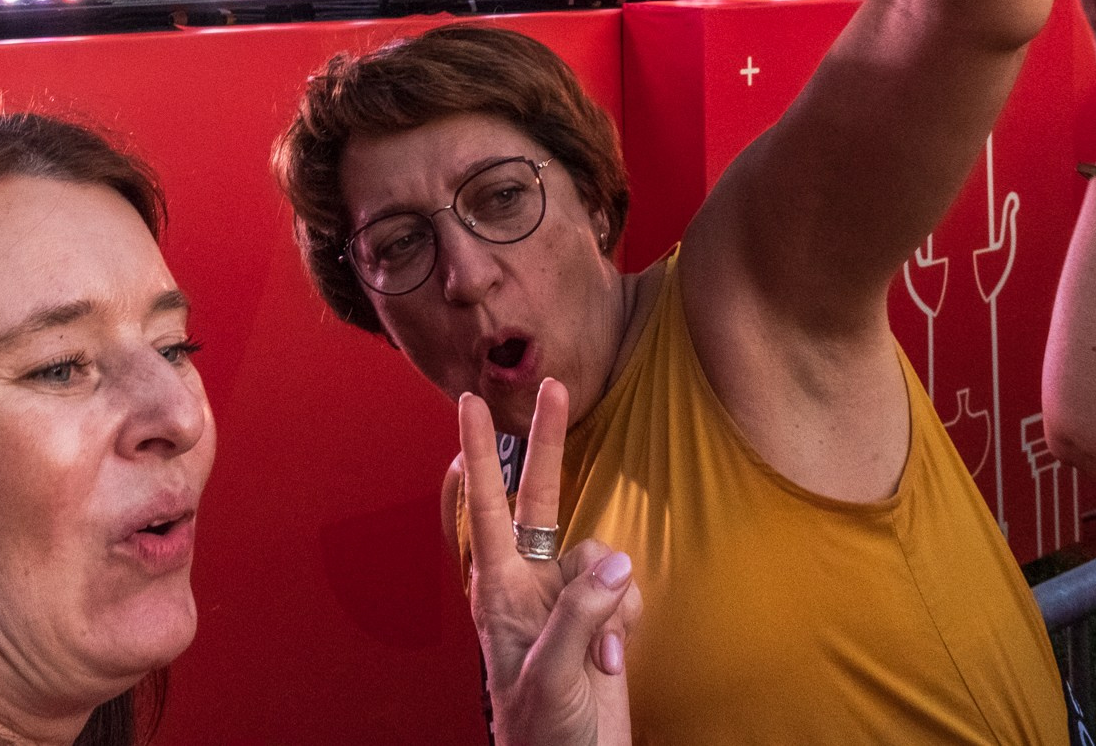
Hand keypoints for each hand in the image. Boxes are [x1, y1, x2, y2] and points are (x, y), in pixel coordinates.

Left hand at [460, 379, 639, 745]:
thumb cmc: (540, 734)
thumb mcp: (550, 672)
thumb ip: (579, 613)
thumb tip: (615, 563)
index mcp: (498, 592)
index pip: (486, 507)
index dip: (478, 451)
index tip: (470, 402)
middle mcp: (529, 585)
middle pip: (540, 498)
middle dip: (548, 443)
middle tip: (554, 385)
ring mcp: (564, 601)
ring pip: (601, 557)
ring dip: (611, 601)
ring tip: (600, 656)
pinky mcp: (599, 620)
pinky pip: (624, 590)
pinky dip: (625, 622)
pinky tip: (613, 664)